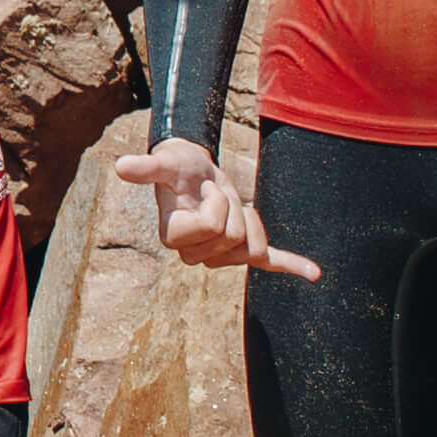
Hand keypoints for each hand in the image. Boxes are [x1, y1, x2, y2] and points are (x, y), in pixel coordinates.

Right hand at [115, 135, 320, 283]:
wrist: (194, 169)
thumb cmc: (178, 166)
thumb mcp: (166, 163)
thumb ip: (147, 168)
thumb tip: (121, 166)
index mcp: (176, 238)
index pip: (213, 228)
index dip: (215, 203)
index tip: (202, 189)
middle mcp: (195, 255)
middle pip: (234, 239)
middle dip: (231, 208)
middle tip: (214, 194)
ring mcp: (220, 256)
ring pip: (253, 249)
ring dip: (249, 219)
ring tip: (228, 204)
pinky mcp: (243, 249)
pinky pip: (270, 261)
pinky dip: (293, 265)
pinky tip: (314, 273)